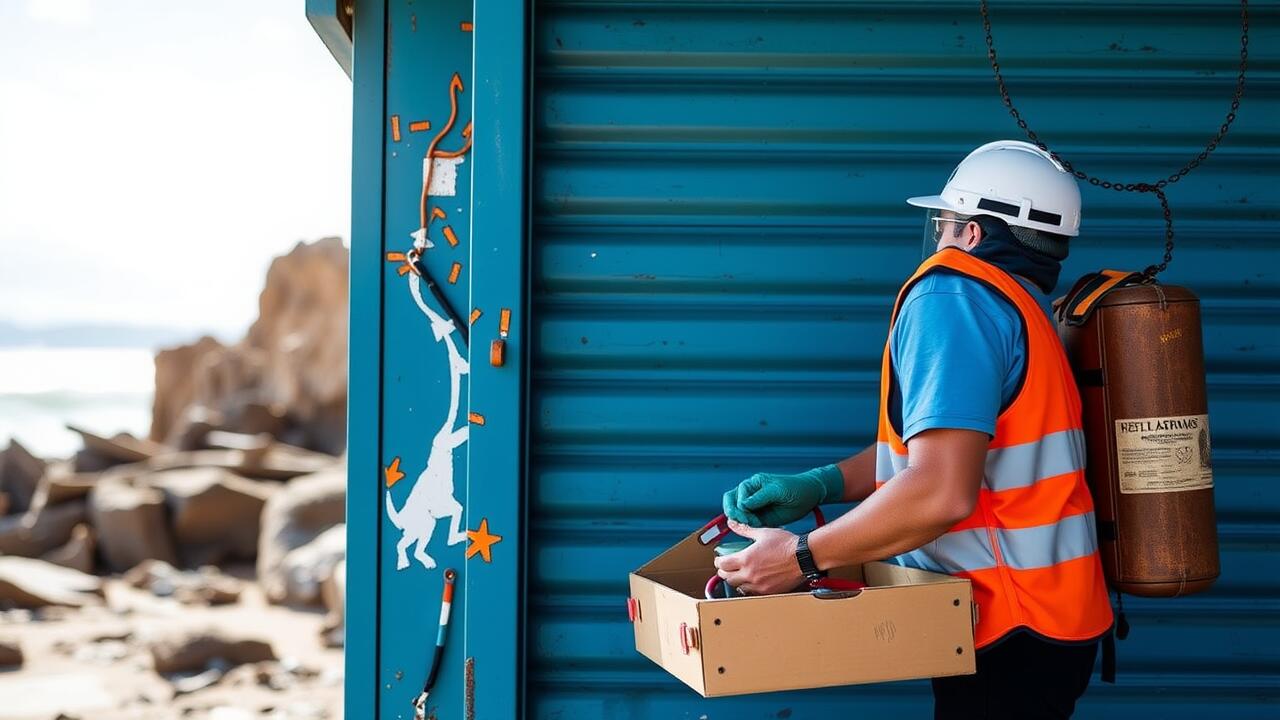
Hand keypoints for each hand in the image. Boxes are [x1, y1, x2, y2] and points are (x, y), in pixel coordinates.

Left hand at [712, 520, 804, 595]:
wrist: (803, 557)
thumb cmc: (786, 545)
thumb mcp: (763, 533)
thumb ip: (745, 530)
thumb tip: (733, 524)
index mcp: (746, 559)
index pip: (722, 565)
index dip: (718, 562)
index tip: (720, 559)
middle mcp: (750, 574)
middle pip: (727, 578)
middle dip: (724, 572)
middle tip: (726, 568)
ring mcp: (759, 585)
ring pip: (738, 588)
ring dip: (735, 581)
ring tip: (738, 575)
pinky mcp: (768, 592)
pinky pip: (752, 593)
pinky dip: (748, 588)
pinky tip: (751, 581)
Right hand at [721, 465, 842, 527]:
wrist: (810, 495)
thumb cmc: (795, 488)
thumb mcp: (777, 490)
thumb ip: (758, 497)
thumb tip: (742, 505)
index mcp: (752, 484)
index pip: (734, 496)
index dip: (738, 508)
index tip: (746, 517)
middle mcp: (750, 495)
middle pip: (731, 505)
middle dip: (735, 515)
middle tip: (746, 522)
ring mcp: (755, 507)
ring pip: (738, 516)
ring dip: (743, 522)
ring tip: (756, 525)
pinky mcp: (761, 517)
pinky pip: (749, 524)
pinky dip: (751, 528)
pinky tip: (760, 527)